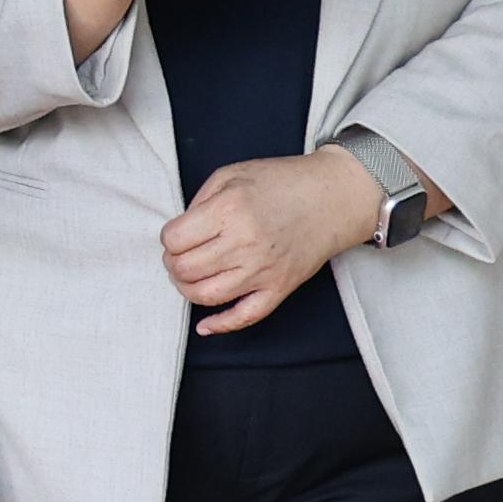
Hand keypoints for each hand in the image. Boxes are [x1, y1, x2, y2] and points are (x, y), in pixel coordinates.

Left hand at [164, 151, 378, 334]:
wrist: (333, 197)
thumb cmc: (282, 181)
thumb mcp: (231, 175)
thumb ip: (199, 203)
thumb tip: (178, 233)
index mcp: (228, 211)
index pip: (175, 240)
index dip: (169, 238)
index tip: (178, 235)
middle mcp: (244, 243)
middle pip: (185, 269)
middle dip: (173, 263)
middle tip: (179, 254)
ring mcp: (263, 270)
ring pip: (206, 295)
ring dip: (187, 289)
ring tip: (190, 276)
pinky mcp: (279, 288)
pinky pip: (246, 317)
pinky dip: (221, 325)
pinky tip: (205, 326)